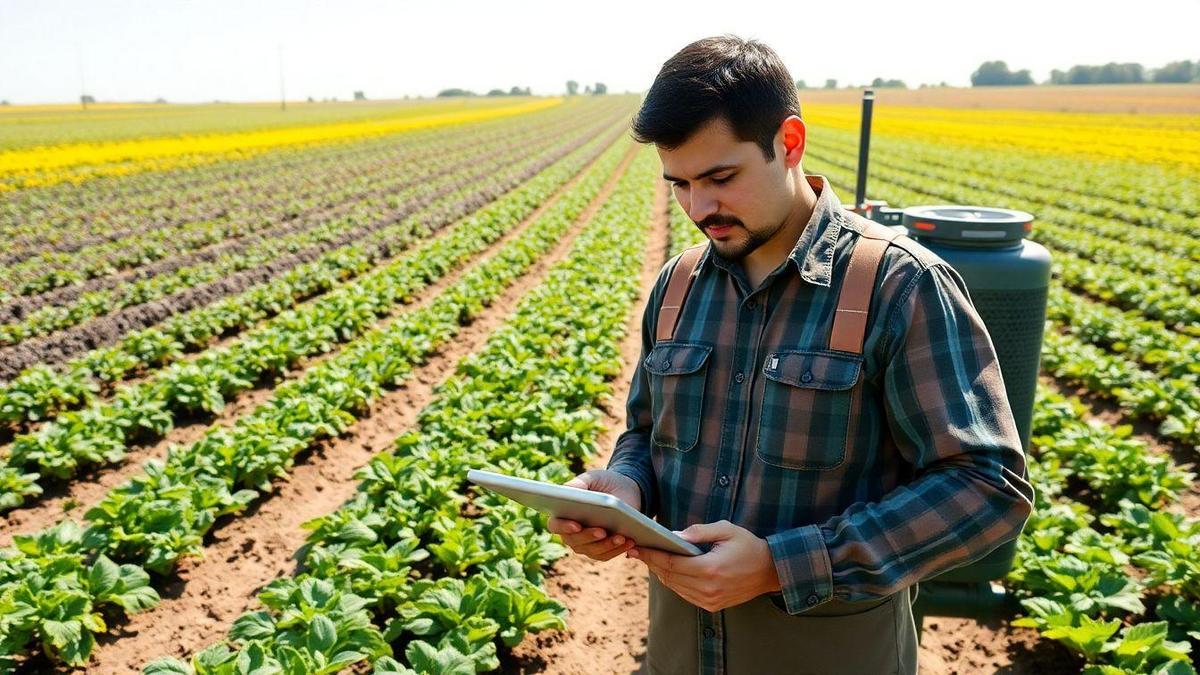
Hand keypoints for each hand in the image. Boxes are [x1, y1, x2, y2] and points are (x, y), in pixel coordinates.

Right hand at [546, 469, 641, 561]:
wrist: (624, 490)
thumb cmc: (603, 483)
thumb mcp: (592, 478)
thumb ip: (577, 485)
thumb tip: (566, 492)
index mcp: (563, 514)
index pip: (555, 525)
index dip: (563, 527)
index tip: (576, 525)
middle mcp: (570, 533)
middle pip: (574, 541)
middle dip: (589, 537)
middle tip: (602, 531)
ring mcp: (585, 544)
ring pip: (592, 550)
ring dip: (607, 545)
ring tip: (621, 537)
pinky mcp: (601, 550)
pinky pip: (607, 555)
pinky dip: (618, 550)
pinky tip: (629, 542)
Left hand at [626, 519, 780, 612]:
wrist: (770, 571)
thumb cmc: (748, 546)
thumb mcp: (726, 530)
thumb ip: (699, 531)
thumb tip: (674, 535)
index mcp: (710, 568)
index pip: (671, 563)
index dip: (651, 555)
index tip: (637, 548)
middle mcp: (708, 588)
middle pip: (669, 576)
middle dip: (651, 563)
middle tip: (637, 552)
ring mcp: (710, 600)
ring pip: (675, 587)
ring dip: (661, 574)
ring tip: (650, 559)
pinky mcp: (712, 605)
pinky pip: (685, 595)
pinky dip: (674, 583)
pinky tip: (668, 571)